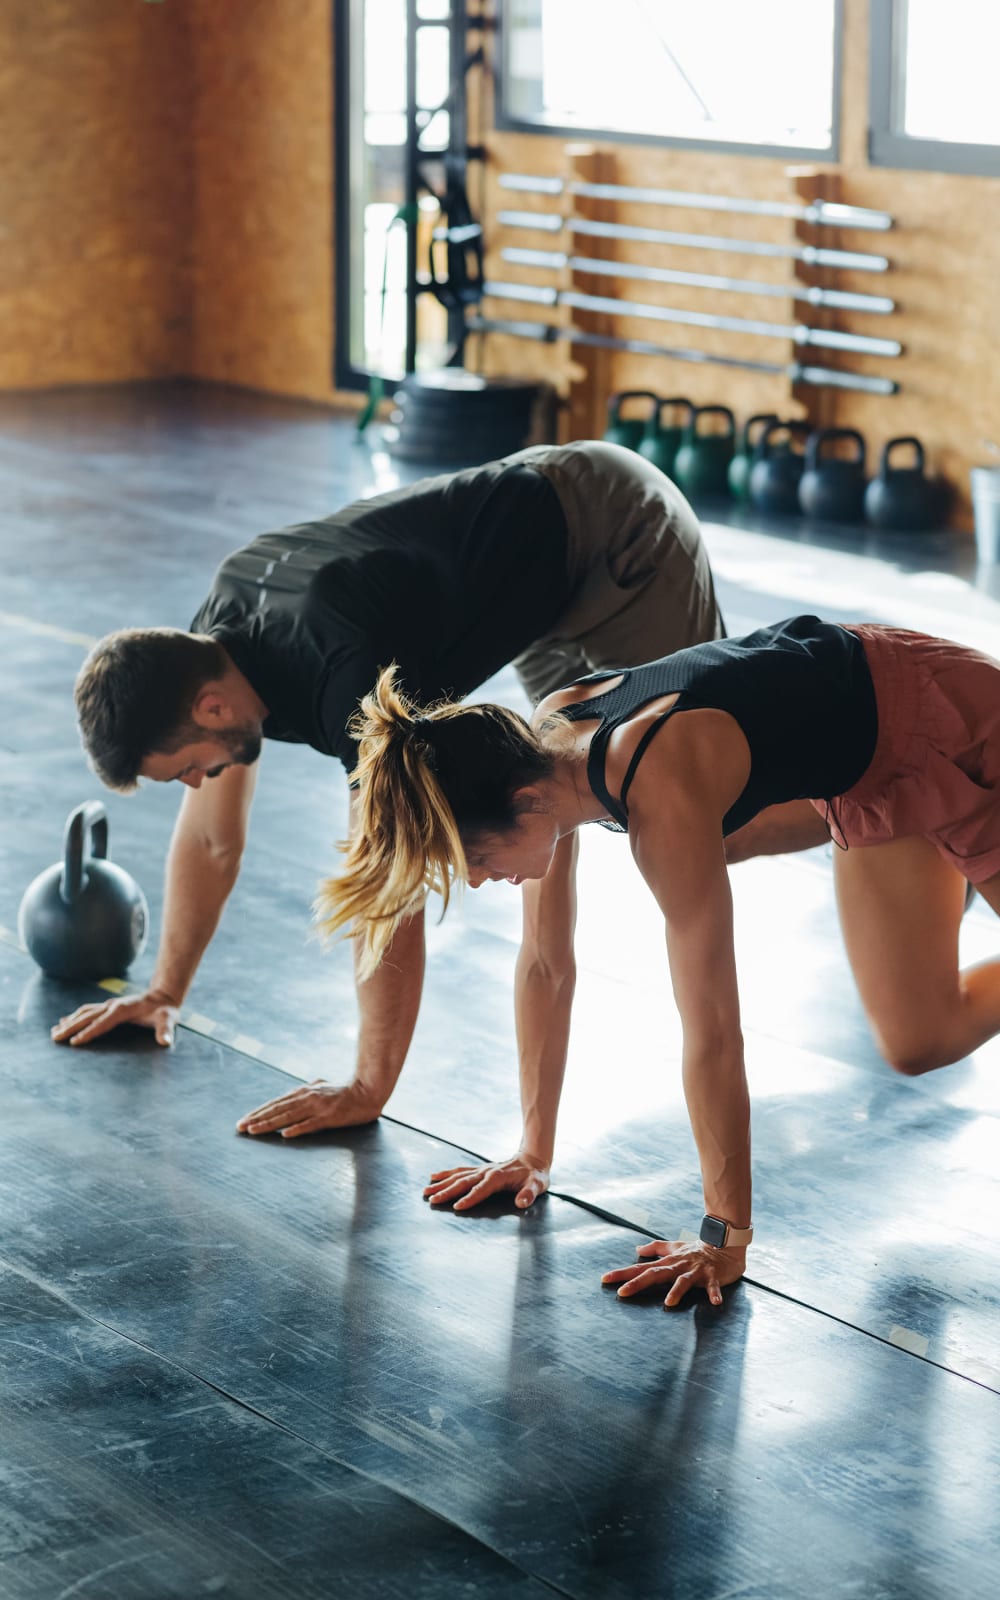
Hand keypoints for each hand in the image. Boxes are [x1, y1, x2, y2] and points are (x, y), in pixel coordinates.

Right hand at [51, 990, 179, 1048]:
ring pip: (84, 1013)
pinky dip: (75, 1017)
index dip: (89, 1032)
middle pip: (88, 1017)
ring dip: (69, 1022)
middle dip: (71, 1027)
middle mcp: (112, 1005)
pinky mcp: (108, 1006)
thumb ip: (166, 1030)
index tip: (75, 1042)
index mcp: (123, 1010)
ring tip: (54, 1031)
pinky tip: (64, 1021)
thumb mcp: (168, 1019)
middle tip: (55, 1038)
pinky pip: (88, 1011)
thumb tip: (166, 1041)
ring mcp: (109, 1005)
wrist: (162, 996)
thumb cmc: (165, 1011)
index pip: (103, 1023)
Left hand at [236, 1078, 381, 1138]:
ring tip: (253, 1131)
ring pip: (288, 1117)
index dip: (259, 1112)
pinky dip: (297, 1129)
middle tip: (239, 1128)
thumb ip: (309, 1091)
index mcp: (305, 1092)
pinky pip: (311, 1124)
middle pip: (277, 1110)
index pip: (276, 1103)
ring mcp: (318, 1107)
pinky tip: (284, 1135)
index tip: (244, 1120)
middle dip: (257, 1119)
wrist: (368, 1090)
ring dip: (269, 1124)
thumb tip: (297, 1094)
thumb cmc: (346, 1091)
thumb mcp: (323, 1087)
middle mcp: (307, 1097)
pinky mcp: (330, 1117)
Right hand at [423, 1151, 549, 1210]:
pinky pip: (460, 1170)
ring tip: (426, 1190)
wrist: (532, 1159)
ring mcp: (481, 1169)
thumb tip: (521, 1203)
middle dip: (447, 1191)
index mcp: (498, 1177)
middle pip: (464, 1182)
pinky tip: (434, 1176)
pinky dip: (446, 1173)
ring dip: (442, 1183)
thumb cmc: (535, 1176)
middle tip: (432, 1200)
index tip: (457, 1207)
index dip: (470, 1198)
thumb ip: (529, 1194)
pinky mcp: (479, 1169)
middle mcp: (486, 1172)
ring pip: (458, 1176)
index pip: (481, 1189)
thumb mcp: (537, 1185)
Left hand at [601, 1237, 746, 1308]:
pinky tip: (715, 1303)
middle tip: (622, 1292)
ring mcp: (695, 1271)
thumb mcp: (674, 1247)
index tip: (605, 1279)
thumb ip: (656, 1248)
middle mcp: (678, 1266)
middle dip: (638, 1283)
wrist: (724, 1244)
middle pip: (655, 1274)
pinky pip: (713, 1286)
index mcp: (668, 1262)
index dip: (623, 1273)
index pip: (641, 1268)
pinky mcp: (713, 1276)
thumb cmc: (697, 1249)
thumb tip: (637, 1249)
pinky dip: (714, 1293)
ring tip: (668, 1303)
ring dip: (677, 1291)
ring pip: (684, 1281)